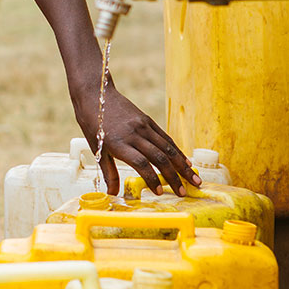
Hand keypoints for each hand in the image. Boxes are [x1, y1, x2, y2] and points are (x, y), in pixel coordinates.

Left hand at [74, 83, 200, 196]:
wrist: (95, 94)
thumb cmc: (93, 124)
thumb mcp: (97, 149)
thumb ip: (109, 172)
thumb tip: (113, 194)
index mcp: (119, 143)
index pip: (141, 163)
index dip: (152, 179)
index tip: (159, 192)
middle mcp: (134, 134)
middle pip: (159, 157)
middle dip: (174, 177)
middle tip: (183, 192)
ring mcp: (143, 126)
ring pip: (167, 148)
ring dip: (182, 165)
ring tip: (194, 179)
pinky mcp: (148, 121)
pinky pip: (165, 138)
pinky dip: (177, 151)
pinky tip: (186, 162)